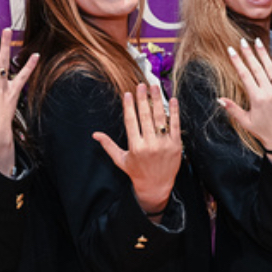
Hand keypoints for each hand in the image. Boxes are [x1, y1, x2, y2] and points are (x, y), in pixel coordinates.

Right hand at [93, 83, 181, 216]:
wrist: (156, 186)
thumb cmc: (137, 172)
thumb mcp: (120, 160)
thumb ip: (108, 145)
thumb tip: (95, 134)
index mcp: (135, 147)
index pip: (131, 122)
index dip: (129, 106)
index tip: (128, 94)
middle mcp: (149, 145)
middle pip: (145, 117)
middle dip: (143, 99)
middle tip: (142, 85)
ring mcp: (164, 145)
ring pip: (160, 118)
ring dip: (157, 101)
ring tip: (155, 87)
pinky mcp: (176, 145)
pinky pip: (176, 126)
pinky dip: (174, 112)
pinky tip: (172, 100)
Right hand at [219, 38, 271, 179]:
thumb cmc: (263, 132)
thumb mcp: (245, 122)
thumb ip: (232, 109)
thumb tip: (219, 99)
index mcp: (257, 99)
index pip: (245, 75)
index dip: (237, 61)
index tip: (231, 50)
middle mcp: (269, 93)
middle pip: (257, 68)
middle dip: (249, 53)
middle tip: (243, 41)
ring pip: (271, 69)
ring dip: (263, 54)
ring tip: (257, 41)